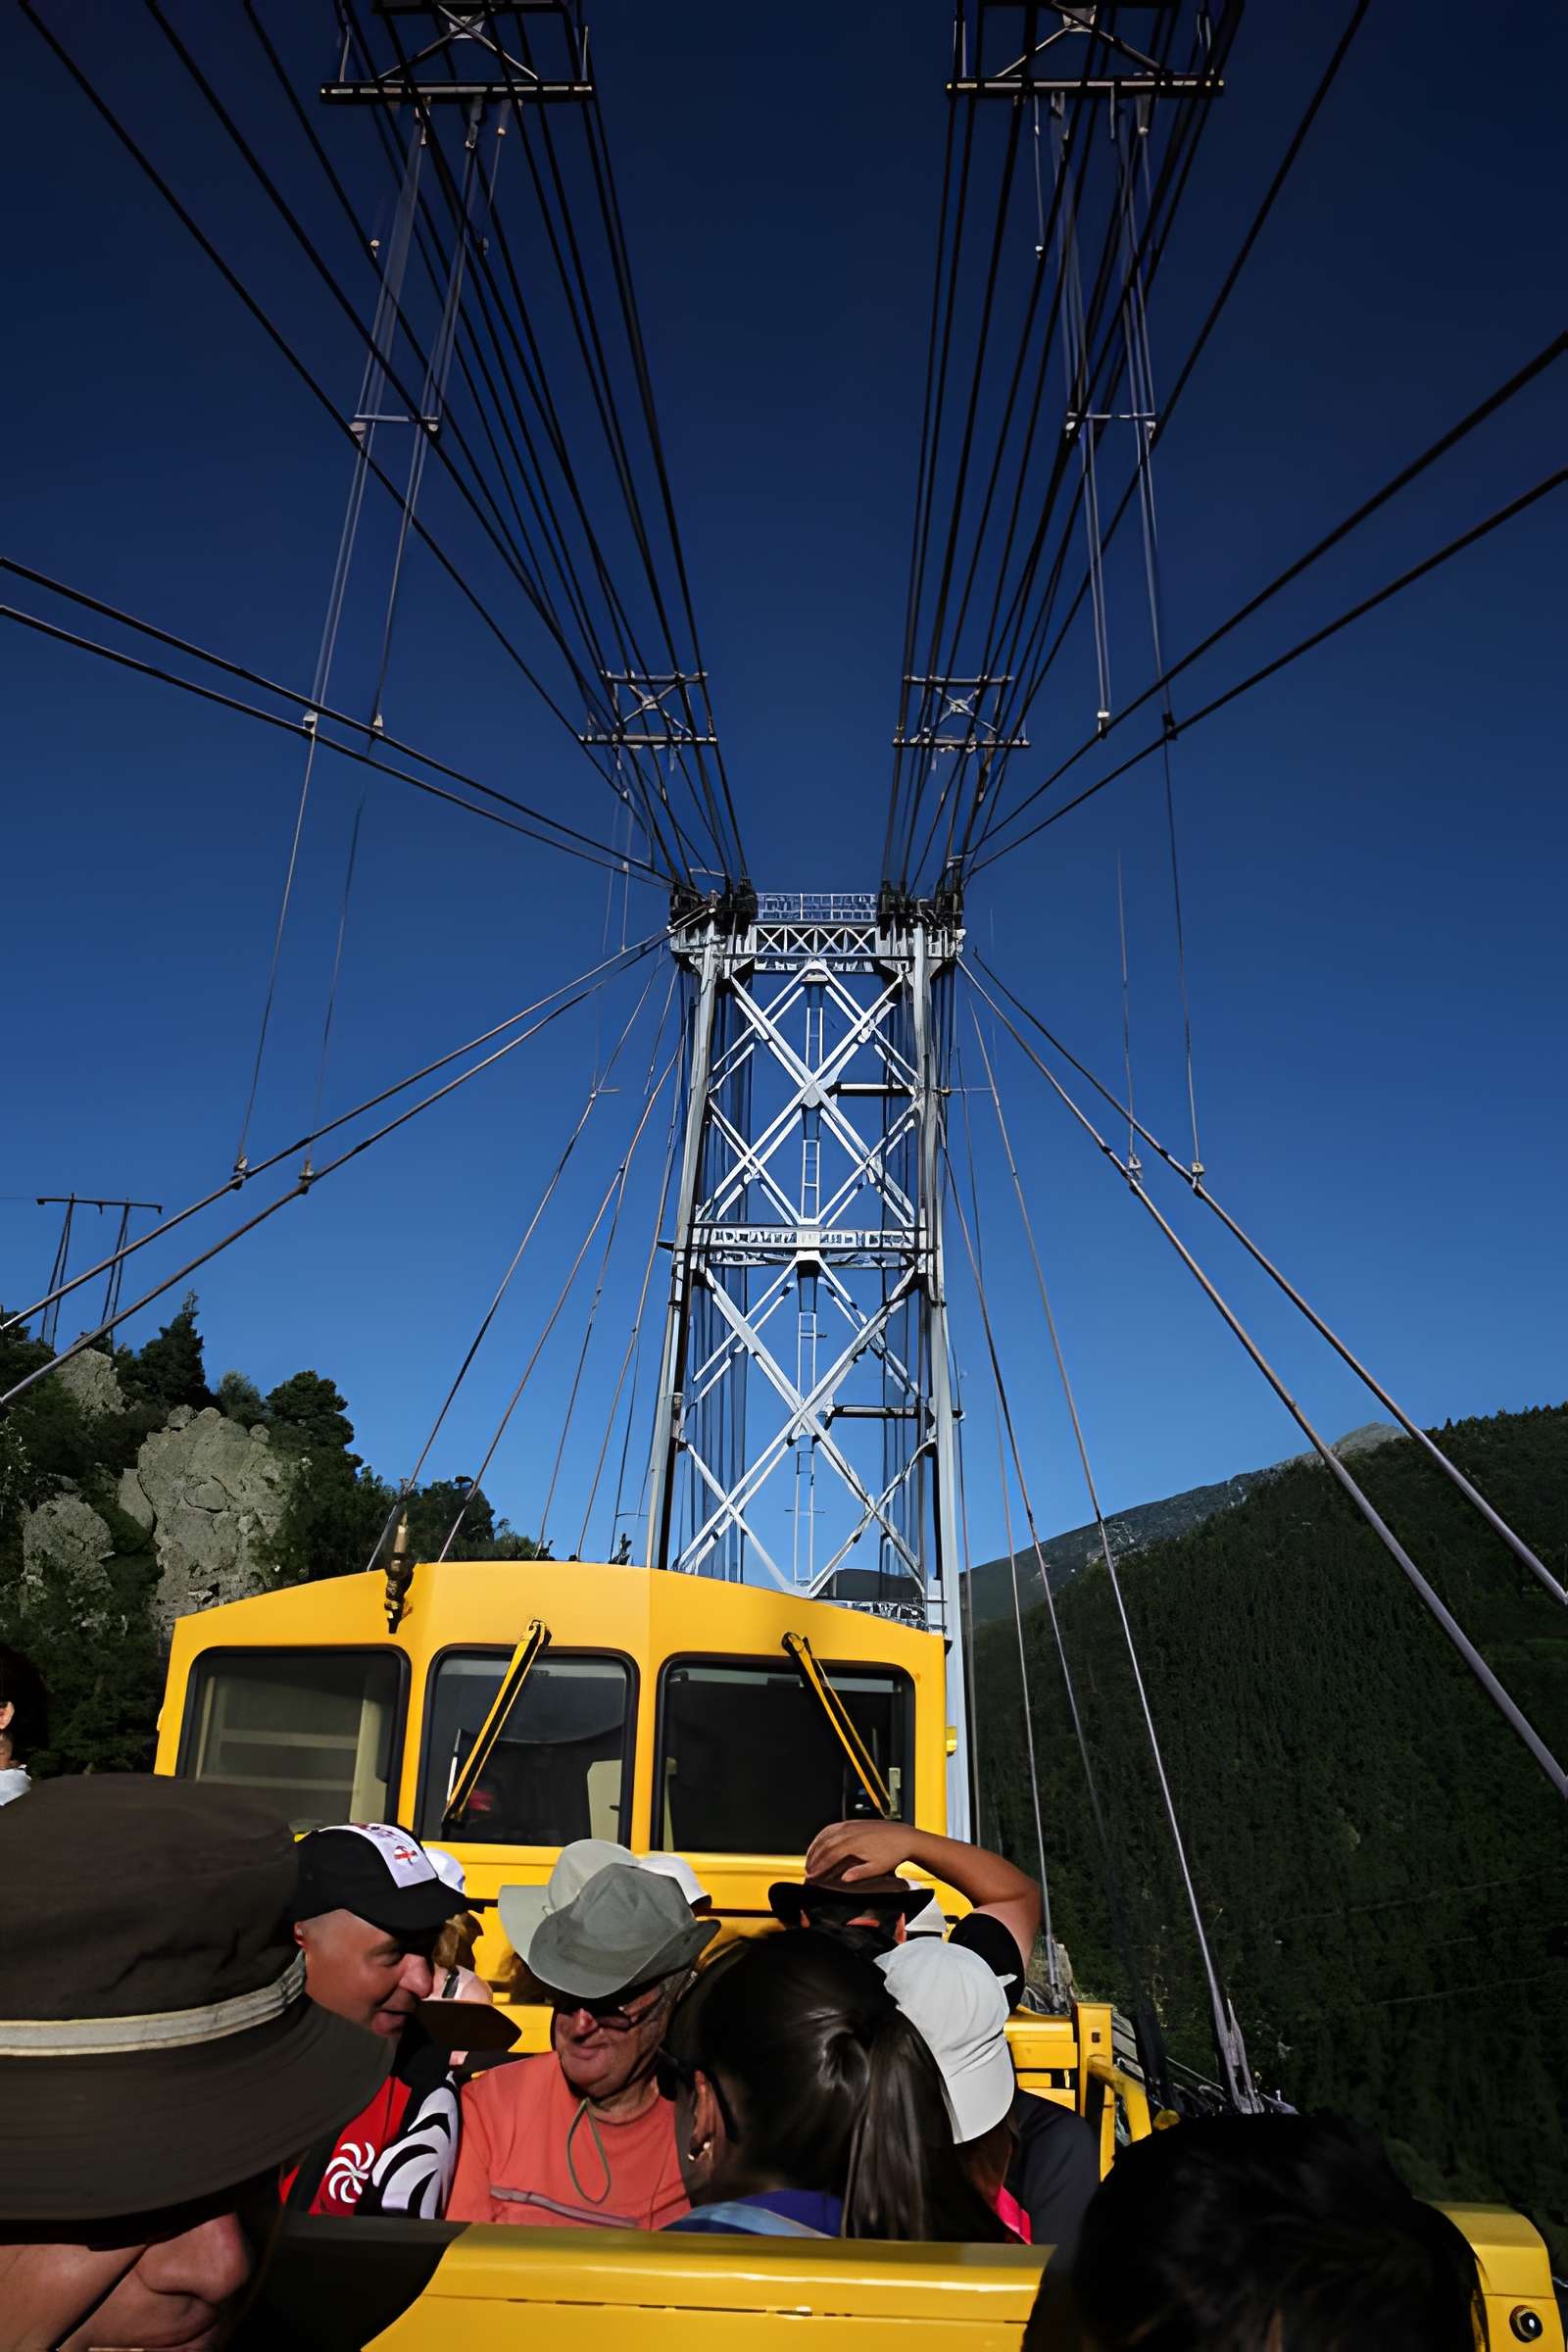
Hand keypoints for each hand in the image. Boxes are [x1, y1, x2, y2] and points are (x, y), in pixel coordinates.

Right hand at [804, 1819, 920, 1881]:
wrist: (903, 1837)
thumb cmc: (892, 1853)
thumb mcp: (878, 1867)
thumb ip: (860, 1873)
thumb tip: (844, 1879)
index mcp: (854, 1843)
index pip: (830, 1855)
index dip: (819, 1866)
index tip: (812, 1876)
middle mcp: (849, 1832)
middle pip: (824, 1845)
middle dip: (813, 1859)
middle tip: (807, 1872)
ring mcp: (850, 1825)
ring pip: (825, 1835)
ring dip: (815, 1847)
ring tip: (809, 1861)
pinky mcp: (852, 1823)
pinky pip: (831, 1828)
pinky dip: (821, 1837)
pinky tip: (818, 1844)